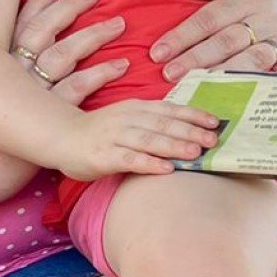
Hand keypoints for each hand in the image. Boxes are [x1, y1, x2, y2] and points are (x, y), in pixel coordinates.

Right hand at [13, 0, 132, 106]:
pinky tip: (121, 65)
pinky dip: (100, 73)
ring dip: (93, 36)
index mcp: (6, 61)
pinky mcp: (53, 113)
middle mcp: (16, 73)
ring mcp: (34, 93)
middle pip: (42, 30)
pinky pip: (78, 86)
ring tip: (119, 25)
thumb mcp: (16, 86)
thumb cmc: (22, 117)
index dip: (40, 0)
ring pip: (63, 54)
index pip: (23, 23)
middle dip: (69, 8)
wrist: (14, 171)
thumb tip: (50, 36)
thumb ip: (29, 61)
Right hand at [60, 99, 221, 180]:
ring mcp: (114, 137)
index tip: (216, 121)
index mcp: (136, 108)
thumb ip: (153, 122)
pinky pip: (129, 159)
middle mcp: (127, 119)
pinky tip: (166, 169)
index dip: (193, 115)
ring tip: (197, 153)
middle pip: (163, 124)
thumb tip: (188, 130)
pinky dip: (149, 163)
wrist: (60, 136)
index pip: (169, 109)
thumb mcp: (128, 119)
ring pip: (149, 140)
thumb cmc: (101, 132)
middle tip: (214, 139)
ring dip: (174, 146)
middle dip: (190, 131)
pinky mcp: (103, 156)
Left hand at [153, 0, 276, 79]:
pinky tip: (236, 102)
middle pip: (227, 41)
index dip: (183, 36)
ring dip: (223, 77)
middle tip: (169, 75)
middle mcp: (268, 17)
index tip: (158, 54)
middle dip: (196, 59)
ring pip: (251, 60)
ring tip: (198, 89)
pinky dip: (258, 90)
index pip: (210, 18)